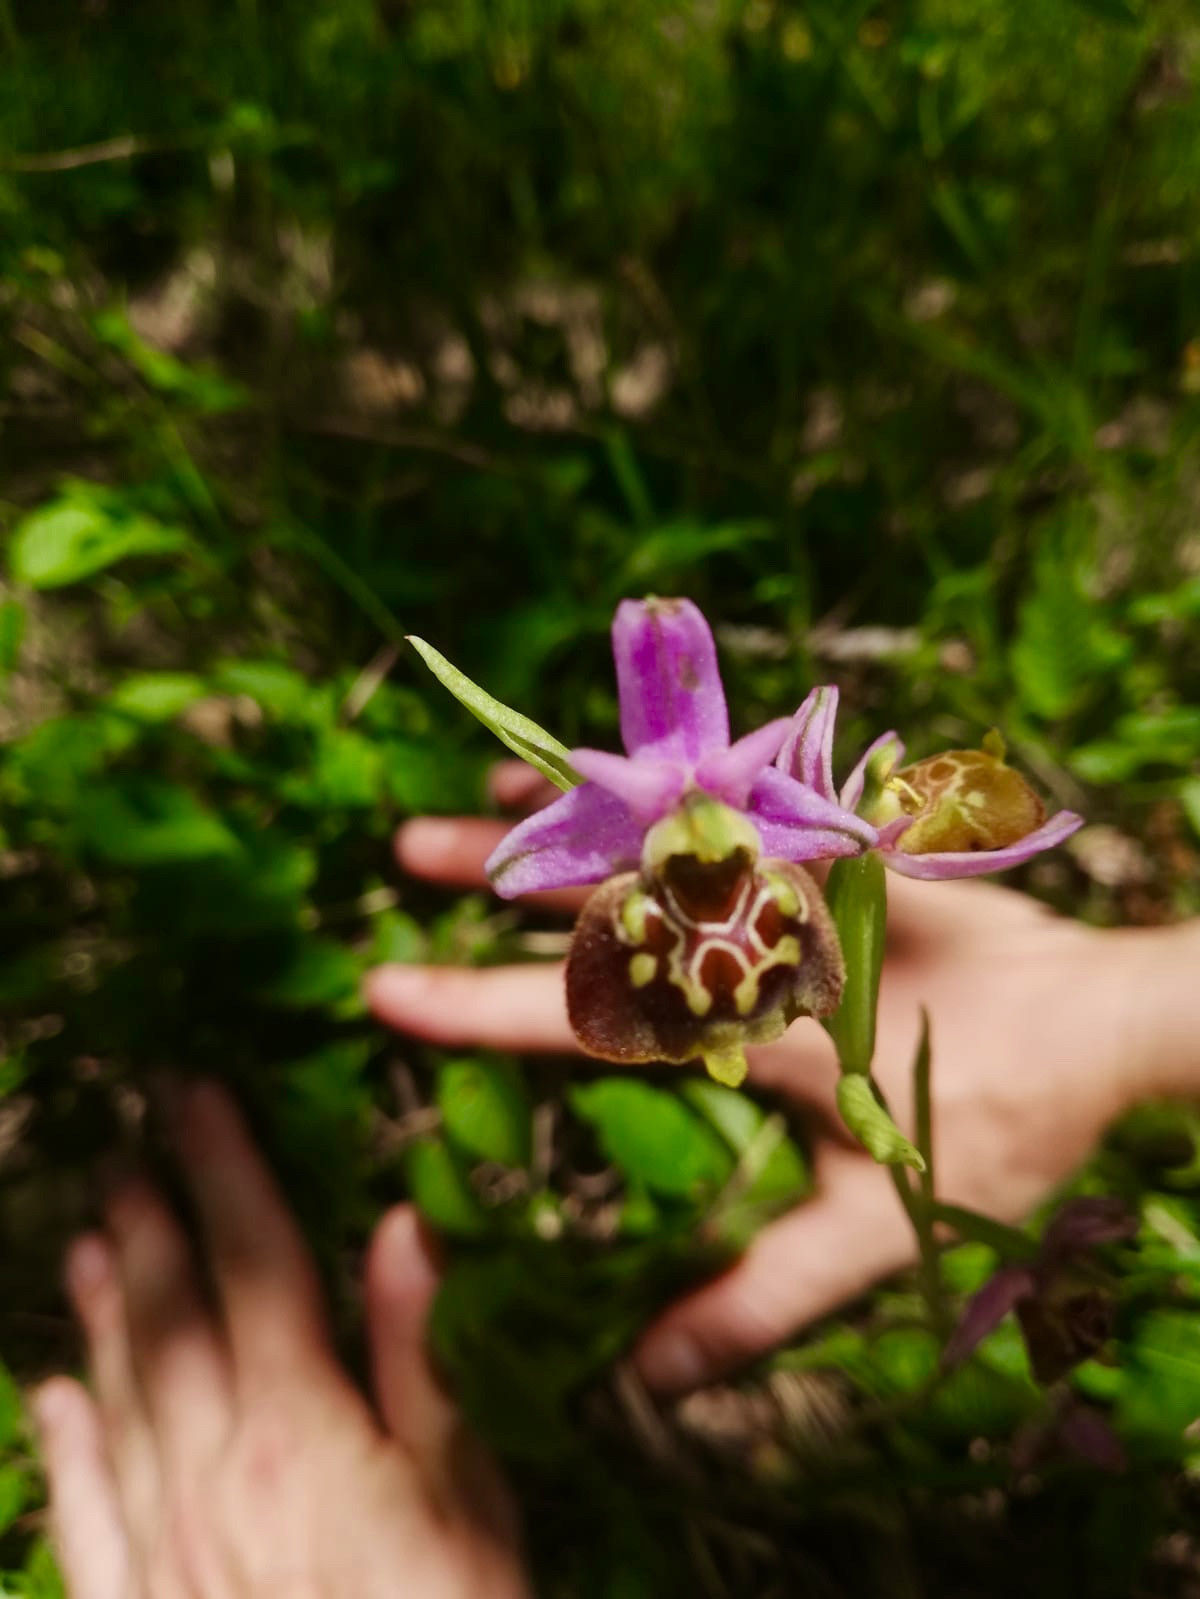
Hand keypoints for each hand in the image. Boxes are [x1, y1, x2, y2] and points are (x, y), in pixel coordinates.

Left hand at [34, 1081, 528, 1598]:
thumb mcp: (473, 1502)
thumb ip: (424, 1362)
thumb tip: (404, 1227)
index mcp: (303, 1434)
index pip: (254, 1268)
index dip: (221, 1172)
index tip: (195, 1094)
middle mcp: (212, 1476)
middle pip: (170, 1320)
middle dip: (148, 1219)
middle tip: (125, 1140)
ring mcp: (161, 1551)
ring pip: (118, 1400)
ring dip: (102, 1309)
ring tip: (89, 1233)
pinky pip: (82, 1519)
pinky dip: (65, 1449)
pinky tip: (52, 1397)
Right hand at [367, 765, 1164, 1393]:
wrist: (1109, 1016)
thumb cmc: (995, 1116)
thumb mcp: (876, 1225)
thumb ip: (762, 1295)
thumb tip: (649, 1374)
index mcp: (743, 1017)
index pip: (580, 1009)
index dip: (472, 1002)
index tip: (383, 988)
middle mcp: (756, 925)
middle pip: (605, 887)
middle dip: (493, 871)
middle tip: (402, 848)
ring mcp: (799, 869)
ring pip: (656, 824)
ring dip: (561, 808)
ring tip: (477, 787)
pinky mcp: (839, 841)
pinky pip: (729, 794)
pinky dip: (657, 779)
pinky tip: (613, 768)